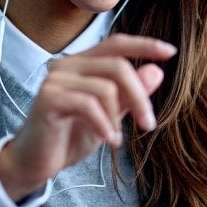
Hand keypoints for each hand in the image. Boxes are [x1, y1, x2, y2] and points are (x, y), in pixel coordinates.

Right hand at [0, 33, 176, 199]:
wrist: (36, 162)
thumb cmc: (70, 136)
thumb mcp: (110, 116)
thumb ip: (130, 95)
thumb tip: (156, 72)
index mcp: (81, 64)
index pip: (116, 44)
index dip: (144, 45)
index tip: (170, 52)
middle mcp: (67, 65)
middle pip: (117, 65)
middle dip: (139, 95)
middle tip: (149, 124)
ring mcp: (55, 80)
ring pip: (105, 87)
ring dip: (120, 116)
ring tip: (117, 139)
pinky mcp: (48, 99)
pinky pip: (88, 105)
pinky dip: (104, 124)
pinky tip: (109, 140)